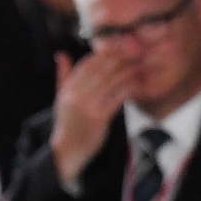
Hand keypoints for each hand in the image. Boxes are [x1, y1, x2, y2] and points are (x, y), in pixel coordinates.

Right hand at [50, 51, 130, 184]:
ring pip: (113, 81)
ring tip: (140, 67)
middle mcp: (76, 96)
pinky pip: (119, 97)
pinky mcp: (100, 118)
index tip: (119, 50)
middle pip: (102, 70)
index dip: (104, 54)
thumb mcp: (61, 98)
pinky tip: (137, 84)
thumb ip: (63, 76)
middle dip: (120, 60)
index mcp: (67, 89)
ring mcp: (88, 107)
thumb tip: (61, 54)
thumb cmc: (67, 122)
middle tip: (136, 54)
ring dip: (129, 72)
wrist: (67, 149)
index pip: (87, 64)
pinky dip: (129, 88)